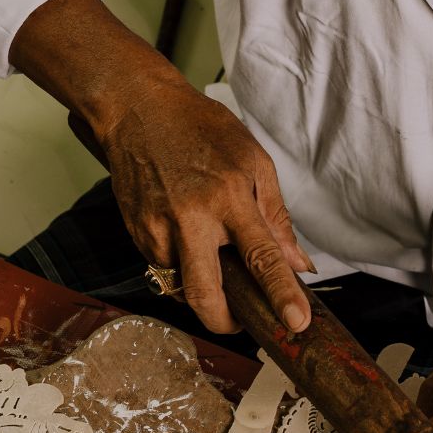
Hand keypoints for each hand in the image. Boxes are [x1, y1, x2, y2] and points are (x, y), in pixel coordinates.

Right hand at [98, 76, 314, 333]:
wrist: (138, 110)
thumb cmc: (201, 130)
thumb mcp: (254, 162)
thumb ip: (276, 216)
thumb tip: (296, 263)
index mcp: (230, 198)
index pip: (262, 257)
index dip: (281, 295)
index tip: (297, 323)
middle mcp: (191, 219)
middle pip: (206, 296)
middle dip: (225, 322)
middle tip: (240, 321)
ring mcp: (158, 229)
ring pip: (183, 286)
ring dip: (203, 285)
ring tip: (210, 249)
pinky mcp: (136, 234)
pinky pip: (165, 268)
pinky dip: (183, 265)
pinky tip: (187, 235)